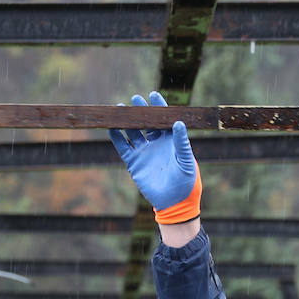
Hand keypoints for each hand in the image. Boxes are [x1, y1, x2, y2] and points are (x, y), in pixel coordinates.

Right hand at [109, 91, 201, 223]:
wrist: (175, 204)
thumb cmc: (187, 183)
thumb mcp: (187, 161)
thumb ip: (181, 142)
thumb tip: (178, 122)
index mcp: (171, 141)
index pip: (164, 120)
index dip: (159, 107)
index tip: (153, 94)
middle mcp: (157, 144)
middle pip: (147, 123)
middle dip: (141, 111)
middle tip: (135, 99)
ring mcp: (145, 152)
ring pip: (133, 132)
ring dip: (127, 121)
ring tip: (120, 108)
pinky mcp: (134, 163)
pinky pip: (123, 147)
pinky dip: (117, 137)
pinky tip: (111, 126)